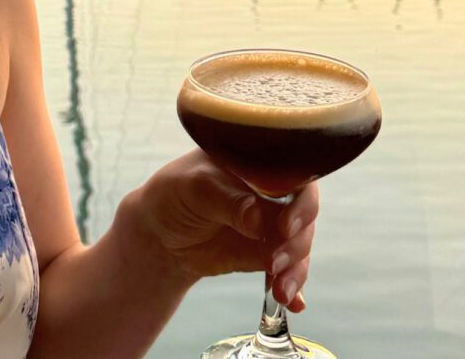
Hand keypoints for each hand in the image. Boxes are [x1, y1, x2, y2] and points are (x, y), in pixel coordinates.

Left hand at [118, 149, 318, 312]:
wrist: (160, 232)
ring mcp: (272, 222)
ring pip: (300, 243)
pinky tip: (294, 303)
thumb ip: (229, 200)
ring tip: (281, 290)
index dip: (300, 200)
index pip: (295, 173)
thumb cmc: (176, 193)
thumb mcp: (196, 187)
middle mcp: (274, 190)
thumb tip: (259, 219)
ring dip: (295, 268)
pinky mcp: (268, 251)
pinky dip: (294, 286)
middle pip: (304, 213)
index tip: (286, 225)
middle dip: (296, 241)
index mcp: (260, 161)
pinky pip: (289, 268)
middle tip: (274, 261)